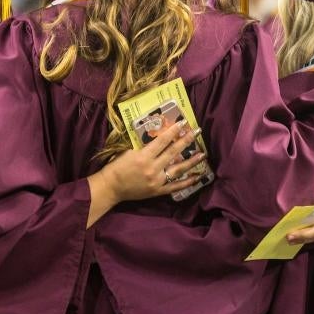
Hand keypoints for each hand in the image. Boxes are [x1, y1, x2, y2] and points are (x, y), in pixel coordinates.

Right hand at [86, 120, 207, 225]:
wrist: (110, 187)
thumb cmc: (116, 167)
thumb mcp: (127, 151)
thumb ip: (143, 145)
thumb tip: (159, 137)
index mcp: (144, 156)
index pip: (162, 141)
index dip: (174, 131)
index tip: (183, 123)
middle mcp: (152, 168)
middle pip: (173, 152)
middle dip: (186, 141)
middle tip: (197, 132)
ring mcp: (157, 181)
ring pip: (178, 170)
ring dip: (191, 161)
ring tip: (203, 154)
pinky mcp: (158, 191)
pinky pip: (175, 187)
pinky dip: (187, 182)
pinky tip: (197, 177)